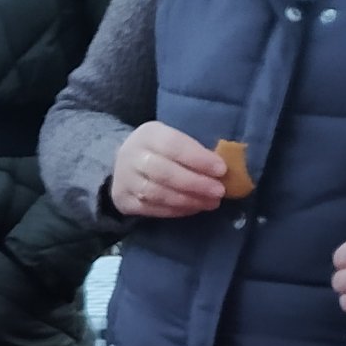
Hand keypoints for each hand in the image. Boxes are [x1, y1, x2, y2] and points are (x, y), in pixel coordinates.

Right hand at [109, 121, 225, 221]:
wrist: (125, 164)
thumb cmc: (160, 150)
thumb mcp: (172, 138)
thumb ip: (192, 150)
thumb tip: (221, 170)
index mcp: (148, 134)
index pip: (173, 145)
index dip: (198, 158)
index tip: (221, 170)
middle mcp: (132, 156)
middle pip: (164, 172)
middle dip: (195, 183)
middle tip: (219, 192)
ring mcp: (125, 180)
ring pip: (157, 193)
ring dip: (187, 200)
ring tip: (210, 203)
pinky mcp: (124, 201)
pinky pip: (151, 209)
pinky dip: (175, 211)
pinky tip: (193, 208)